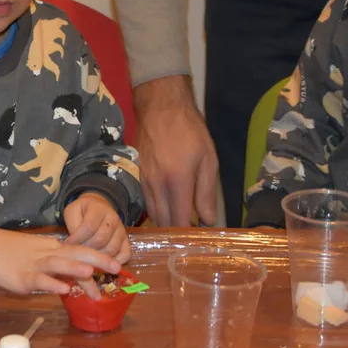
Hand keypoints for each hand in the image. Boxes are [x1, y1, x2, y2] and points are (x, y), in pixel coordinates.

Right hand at [0, 225, 120, 296]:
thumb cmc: (10, 251)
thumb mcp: (36, 252)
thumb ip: (54, 263)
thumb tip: (73, 276)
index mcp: (52, 248)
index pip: (80, 250)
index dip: (99, 256)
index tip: (117, 265)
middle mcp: (46, 254)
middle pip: (75, 253)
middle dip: (97, 260)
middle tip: (117, 268)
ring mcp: (34, 266)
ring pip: (58, 264)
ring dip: (75, 268)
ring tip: (92, 274)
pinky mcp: (22, 278)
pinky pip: (39, 280)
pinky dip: (52, 284)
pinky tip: (63, 289)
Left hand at [62, 193, 129, 261]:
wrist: (98, 207)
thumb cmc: (82, 212)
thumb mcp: (72, 211)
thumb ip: (73, 225)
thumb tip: (74, 244)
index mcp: (98, 208)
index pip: (89, 226)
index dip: (77, 238)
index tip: (67, 245)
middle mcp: (113, 218)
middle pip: (101, 238)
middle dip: (86, 249)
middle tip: (76, 253)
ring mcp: (122, 230)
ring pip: (112, 248)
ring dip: (98, 257)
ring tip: (87, 258)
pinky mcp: (126, 241)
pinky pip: (125, 254)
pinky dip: (114, 262)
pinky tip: (102, 263)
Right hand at [133, 75, 218, 226]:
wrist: (160, 107)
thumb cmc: (189, 131)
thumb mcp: (208, 160)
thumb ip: (207, 193)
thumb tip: (208, 221)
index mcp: (176, 182)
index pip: (180, 220)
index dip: (189, 234)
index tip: (198, 240)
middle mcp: (157, 186)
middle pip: (164, 221)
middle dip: (176, 232)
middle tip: (191, 236)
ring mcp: (145, 181)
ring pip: (153, 213)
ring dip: (165, 222)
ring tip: (181, 226)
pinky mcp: (139, 175)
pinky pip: (147, 201)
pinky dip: (157, 210)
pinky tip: (168, 209)